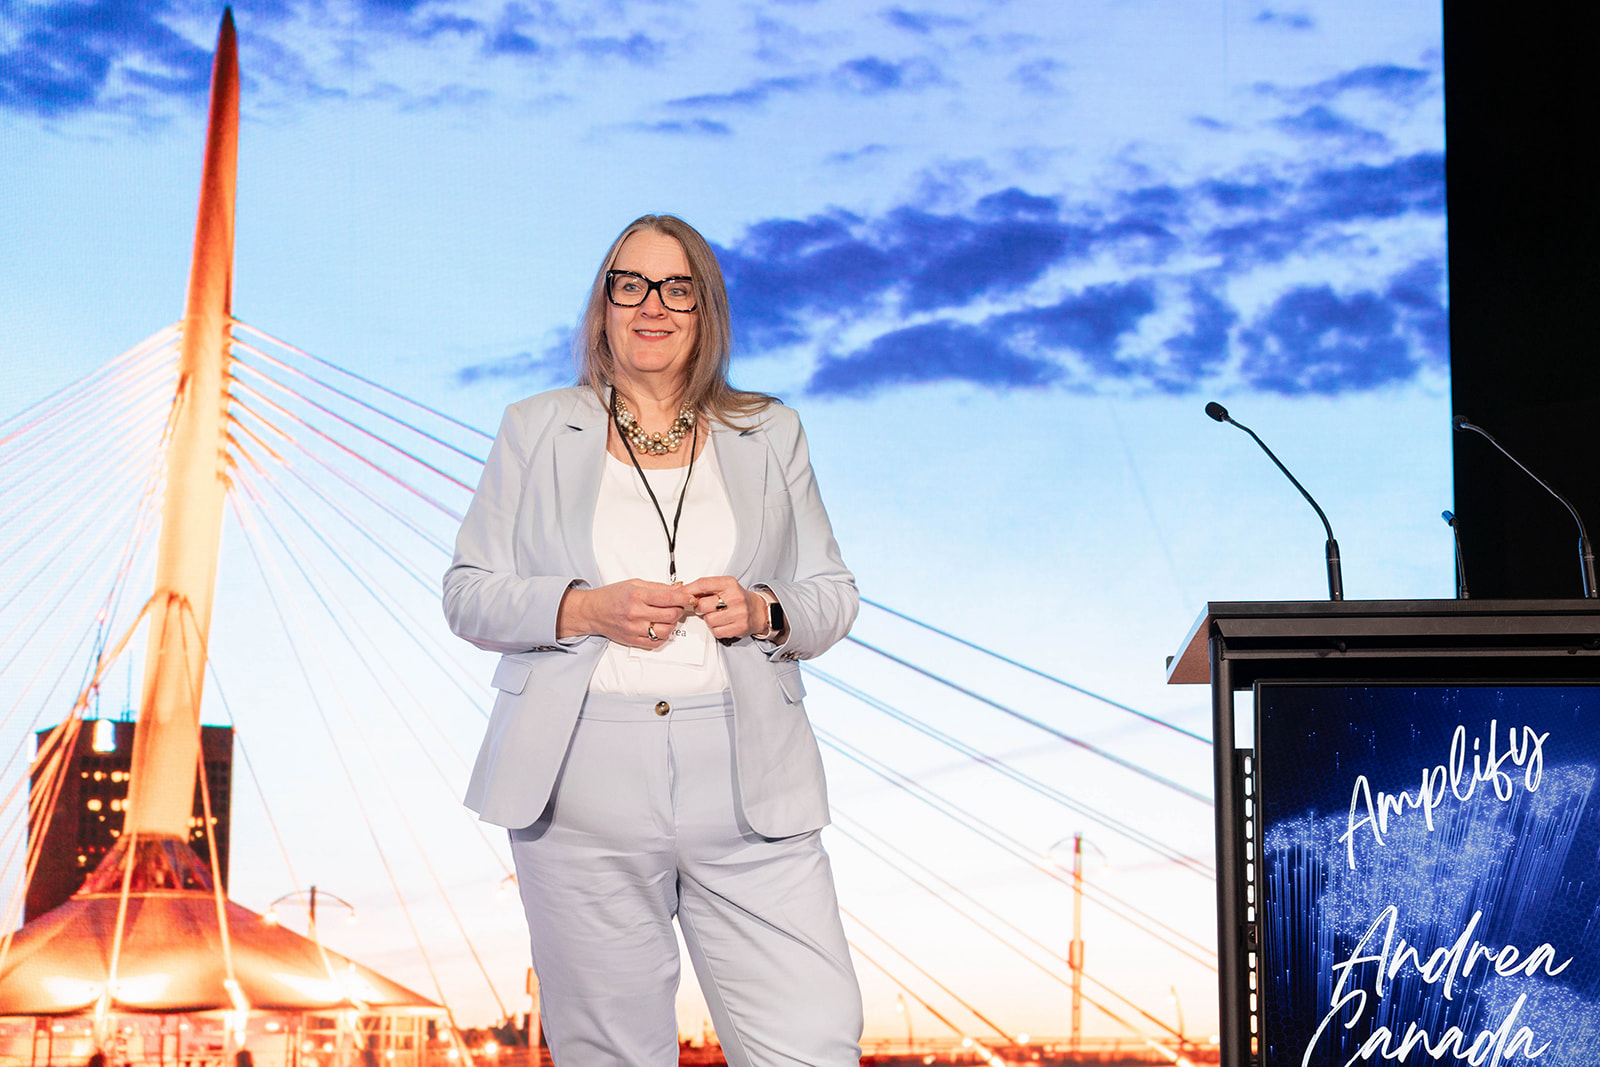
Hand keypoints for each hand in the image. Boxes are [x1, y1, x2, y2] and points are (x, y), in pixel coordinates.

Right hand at [557, 580, 695, 648]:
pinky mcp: (632, 640)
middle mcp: (635, 613)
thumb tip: (679, 588)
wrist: (593, 611)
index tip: (691, 598)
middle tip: (678, 607)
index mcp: (637, 595)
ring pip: (666, 630)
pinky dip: (663, 636)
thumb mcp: (634, 584)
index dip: (684, 598)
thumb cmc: (612, 596)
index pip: (668, 598)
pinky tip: (659, 627)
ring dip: (672, 624)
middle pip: (670, 615)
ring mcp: (634, 628)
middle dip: (679, 610)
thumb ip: (658, 587)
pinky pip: (656, 642)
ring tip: (667, 617)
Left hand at [681, 576, 767, 641]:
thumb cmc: (738, 598)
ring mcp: (738, 613)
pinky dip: (716, 629)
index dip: (688, 590)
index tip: (680, 594)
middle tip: (706, 608)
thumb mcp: (724, 586)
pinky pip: (716, 631)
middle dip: (700, 608)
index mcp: (729, 583)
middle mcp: (735, 597)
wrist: (758, 611)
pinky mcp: (739, 627)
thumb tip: (683, 592)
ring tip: (718, 615)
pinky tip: (723, 623)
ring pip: (708, 620)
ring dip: (709, 620)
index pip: (703, 584)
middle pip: (702, 605)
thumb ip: (706, 588)